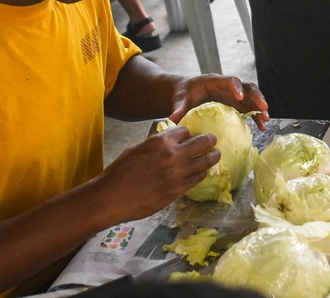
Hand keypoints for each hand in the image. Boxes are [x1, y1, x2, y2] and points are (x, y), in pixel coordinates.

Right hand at [97, 125, 220, 221]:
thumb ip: (155, 143)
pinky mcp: (178, 190)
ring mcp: (178, 173)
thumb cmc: (120, 172)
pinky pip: (198, 178)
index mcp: (161, 141)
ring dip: (212, 157)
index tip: (190, 136)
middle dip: (210, 140)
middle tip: (213, 141)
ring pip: (205, 161)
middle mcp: (173, 154)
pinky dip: (202, 173)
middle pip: (202, 142)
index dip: (188, 133)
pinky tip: (202, 172)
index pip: (185, 130)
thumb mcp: (137, 148)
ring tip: (216, 155)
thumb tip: (166, 140)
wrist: (113, 197)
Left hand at [169, 75, 269, 129]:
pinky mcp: (235, 105)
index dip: (236, 87)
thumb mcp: (180, 98)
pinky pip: (249, 109)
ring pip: (251, 98)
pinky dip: (256, 116)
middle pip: (246, 87)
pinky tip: (261, 127)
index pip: (230, 80)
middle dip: (256, 96)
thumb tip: (172, 119)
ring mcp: (233, 96)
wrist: (186, 94)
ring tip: (265, 119)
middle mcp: (228, 87)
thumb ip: (179, 107)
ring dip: (260, 107)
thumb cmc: (183, 93)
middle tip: (263, 107)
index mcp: (215, 81)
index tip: (240, 97)